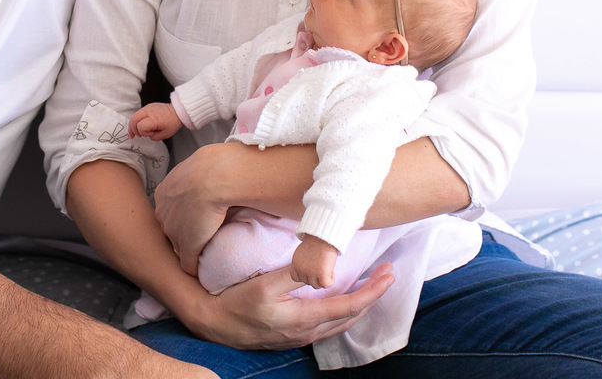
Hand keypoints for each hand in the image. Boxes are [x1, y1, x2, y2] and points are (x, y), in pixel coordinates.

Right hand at [128, 102, 182, 140]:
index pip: (141, 126)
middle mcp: (149, 111)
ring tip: (134, 132)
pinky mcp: (148, 106)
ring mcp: (148, 107)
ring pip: (134, 116)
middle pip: (134, 119)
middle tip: (134, 136)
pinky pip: (138, 113)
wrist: (178, 111)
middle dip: (132, 129)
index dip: (143, 133)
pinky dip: (136, 120)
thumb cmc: (173, 122)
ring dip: (132, 125)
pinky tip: (137, 126)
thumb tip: (147, 135)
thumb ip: (154, 137)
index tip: (151, 134)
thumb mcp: (165, 134)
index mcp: (154, 119)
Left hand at [154, 144, 232, 274]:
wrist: (213, 177)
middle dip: (183, 233)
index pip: (170, 212)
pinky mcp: (187, 247)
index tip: (195, 216)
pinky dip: (197, 268)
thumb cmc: (211, 167)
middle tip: (201, 232)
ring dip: (191, 250)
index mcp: (163, 194)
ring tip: (205, 250)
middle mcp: (163, 214)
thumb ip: (194, 178)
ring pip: (180, 246)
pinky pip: (189, 265)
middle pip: (171, 229)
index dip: (183, 216)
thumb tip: (206, 178)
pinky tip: (205, 269)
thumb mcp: (196, 167)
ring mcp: (173, 232)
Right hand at [189, 263, 394, 349]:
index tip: (388, 274)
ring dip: (360, 305)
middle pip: (351, 317)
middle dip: (373, 296)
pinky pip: (328, 326)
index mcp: (304, 319)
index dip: (372, 290)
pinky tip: (343, 300)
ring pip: (340, 323)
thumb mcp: (264, 284)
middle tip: (387, 274)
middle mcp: (307, 333)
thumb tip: (321, 264)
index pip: (350, 306)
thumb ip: (294, 273)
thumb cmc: (236, 301)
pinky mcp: (292, 336)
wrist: (213, 323)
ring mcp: (300, 337)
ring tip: (371, 286)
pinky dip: (343, 311)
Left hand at [290, 236, 337, 289]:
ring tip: (327, 269)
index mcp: (295, 263)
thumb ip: (303, 263)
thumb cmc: (316, 241)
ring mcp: (310, 272)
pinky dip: (330, 281)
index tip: (312, 270)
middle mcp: (301, 269)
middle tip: (322, 267)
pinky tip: (332, 272)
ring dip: (323, 279)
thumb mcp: (304, 252)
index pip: (296, 278)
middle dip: (315, 277)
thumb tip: (309, 274)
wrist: (324, 236)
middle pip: (307, 282)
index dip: (305, 276)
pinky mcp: (321, 273)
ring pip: (316, 285)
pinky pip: (325, 285)